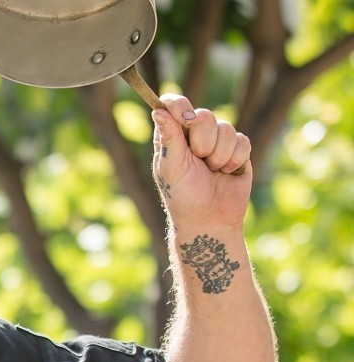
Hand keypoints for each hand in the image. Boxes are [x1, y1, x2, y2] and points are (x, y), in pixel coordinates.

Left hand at [152, 93, 251, 228]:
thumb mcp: (171, 168)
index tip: (185, 117)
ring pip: (226, 128)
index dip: (179, 105)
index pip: (173, 105)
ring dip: (219, 155)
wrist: (210, 219)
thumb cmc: (183, 196)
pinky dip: (234, 159)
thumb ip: (168, 138)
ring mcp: (217, 140)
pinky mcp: (238, 149)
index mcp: (171, 136)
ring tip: (211, 171)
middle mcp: (193, 134)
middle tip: (198, 160)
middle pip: (203, 115)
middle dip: (203, 141)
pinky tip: (226, 172)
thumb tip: (157, 110)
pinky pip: (242, 141)